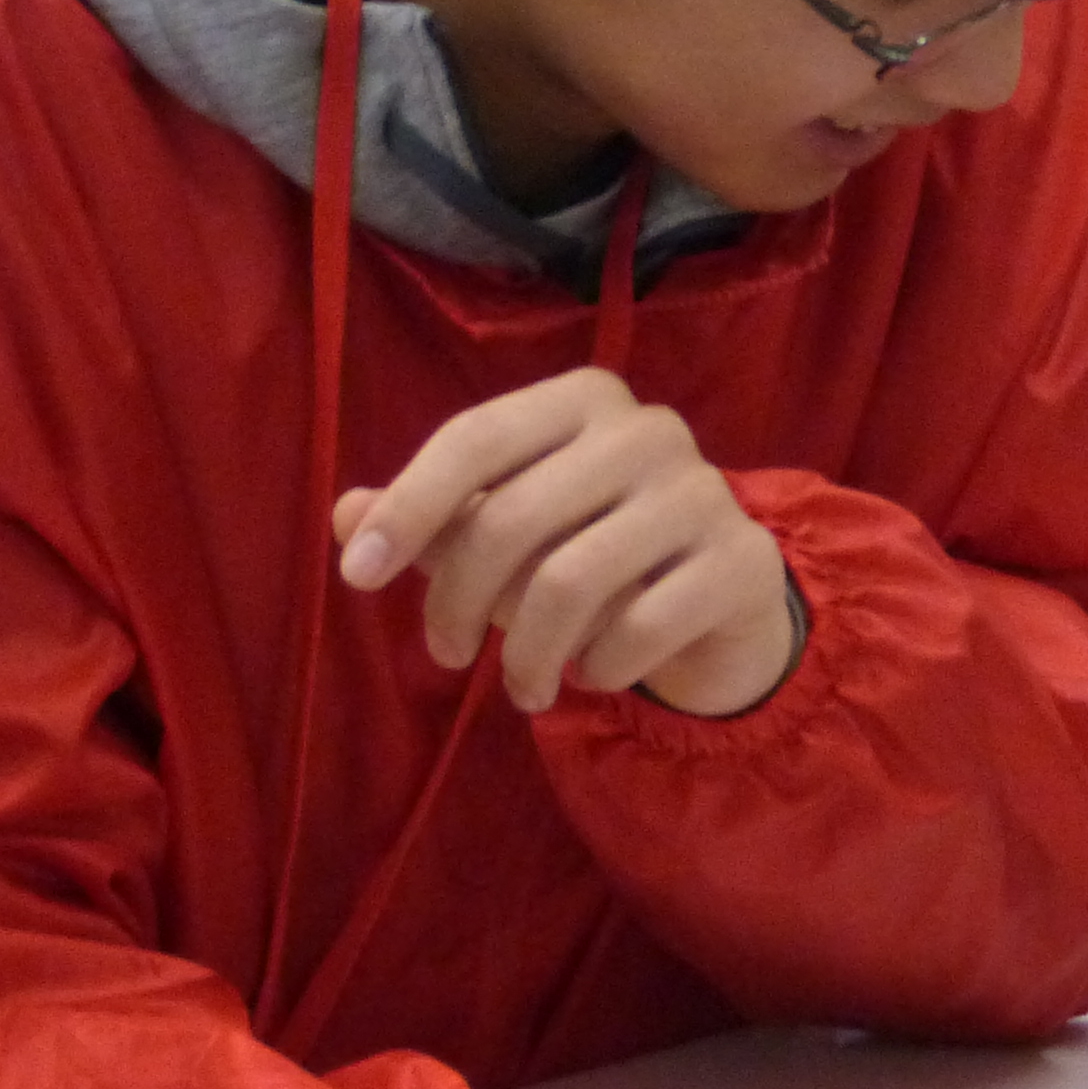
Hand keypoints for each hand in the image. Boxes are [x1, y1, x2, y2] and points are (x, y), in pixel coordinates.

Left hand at [334, 370, 800, 717]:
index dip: (408, 507)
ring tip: (520, 689)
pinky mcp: (743, 562)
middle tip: (445, 656)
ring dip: (525, 654)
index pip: (474, 438)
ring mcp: (704, 493)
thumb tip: (344, 517)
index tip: (357, 577)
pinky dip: (597, 668)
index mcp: (584, 399)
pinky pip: (639, 627)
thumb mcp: (507, 531)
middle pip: (512, 518)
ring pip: (570, 582)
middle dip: (459, 603)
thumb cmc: (593, 550)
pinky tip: (592, 675)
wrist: (720, 598)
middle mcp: (649, 430)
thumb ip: (433, 520)